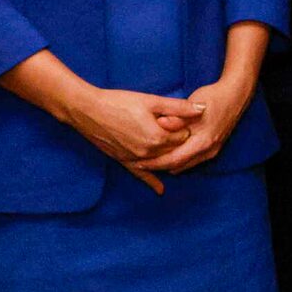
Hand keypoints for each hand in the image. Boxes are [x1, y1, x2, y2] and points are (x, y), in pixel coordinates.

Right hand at [61, 85, 202, 193]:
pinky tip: (160, 190)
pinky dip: (151, 181)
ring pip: (160, 161)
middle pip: (173, 150)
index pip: (183, 136)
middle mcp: (148, 152)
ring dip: (168, 155)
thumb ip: (179, 108)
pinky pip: (140, 174)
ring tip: (177, 149)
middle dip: (178, 141)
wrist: (87, 110)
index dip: (184, 126)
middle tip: (180, 128)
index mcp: (157, 137)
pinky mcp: (123, 161)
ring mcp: (135, 159)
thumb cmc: (119, 102)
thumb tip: (204, 109)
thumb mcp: (151, 101)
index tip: (181, 117)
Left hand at [147, 74, 254, 174]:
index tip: (138, 162)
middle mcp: (209, 151)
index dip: (155, 163)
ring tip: (151, 160)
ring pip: (186, 164)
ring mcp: (213, 150)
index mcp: (202, 142)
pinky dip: (179, 160)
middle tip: (140, 163)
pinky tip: (168, 155)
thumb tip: (160, 125)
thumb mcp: (191, 106)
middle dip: (159, 166)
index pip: (174, 160)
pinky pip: (192, 160)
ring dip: (169, 164)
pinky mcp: (214, 147)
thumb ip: (176, 118)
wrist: (235, 95)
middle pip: (179, 166)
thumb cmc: (212, 98)